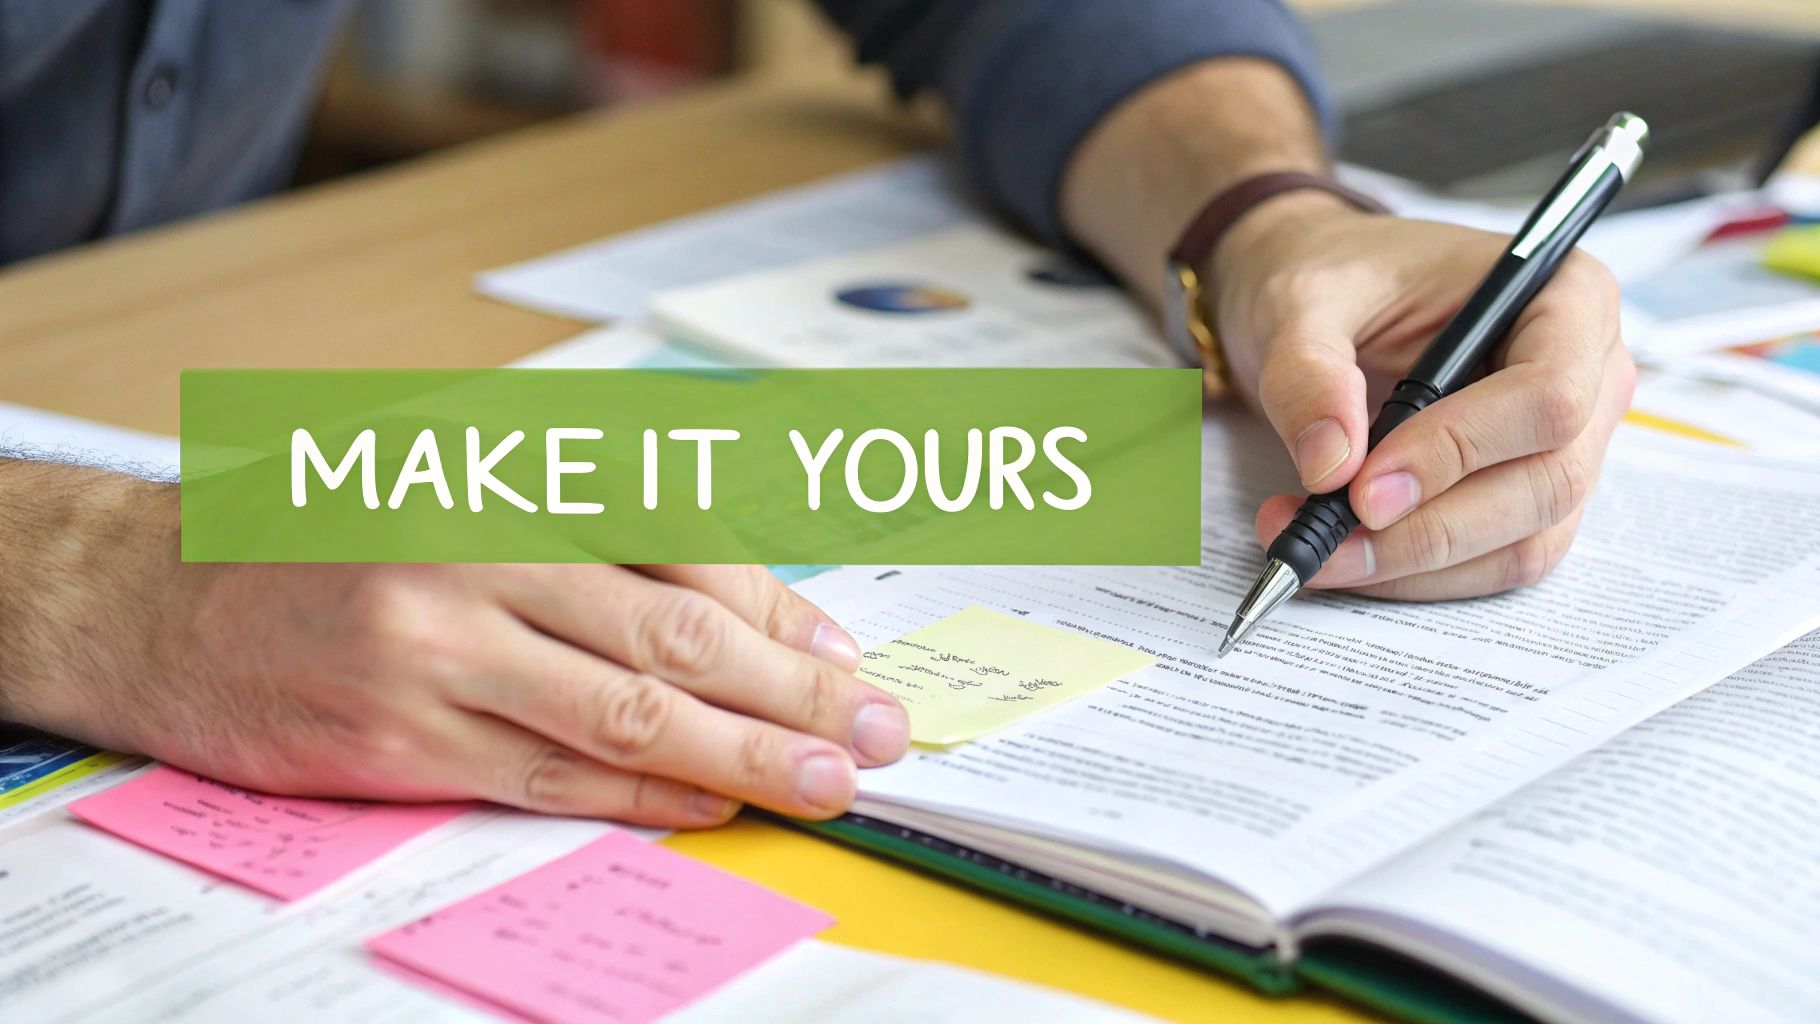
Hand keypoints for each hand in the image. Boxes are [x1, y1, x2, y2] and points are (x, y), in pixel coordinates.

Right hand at [2, 470, 908, 826]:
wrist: (164, 596)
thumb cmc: (341, 540)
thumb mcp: (469, 488)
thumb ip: (603, 535)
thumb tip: (756, 613)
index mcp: (509, 476)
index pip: (684, 541)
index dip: (781, 608)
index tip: (846, 659)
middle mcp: (480, 555)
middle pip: (676, 632)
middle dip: (794, 690)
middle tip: (875, 731)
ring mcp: (438, 652)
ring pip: (626, 713)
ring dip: (743, 755)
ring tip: (825, 781)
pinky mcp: (401, 739)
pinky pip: (551, 777)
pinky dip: (644, 797)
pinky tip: (711, 804)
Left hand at [1212, 194, 1632, 598]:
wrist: (1318, 299)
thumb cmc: (1332, 277)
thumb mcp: (1299, 302)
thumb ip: (1309, 373)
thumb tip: (1330, 465)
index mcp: (1564, 296)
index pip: (1550, 394)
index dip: (1461, 451)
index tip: (1364, 488)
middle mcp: (1589, 376)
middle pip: (1546, 483)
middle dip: (1428, 529)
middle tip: (1323, 539)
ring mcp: (1568, 446)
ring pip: (1522, 542)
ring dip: (1413, 565)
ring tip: (1310, 547)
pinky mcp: (1526, 497)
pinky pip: (1489, 562)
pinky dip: (1413, 574)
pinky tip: (1339, 552)